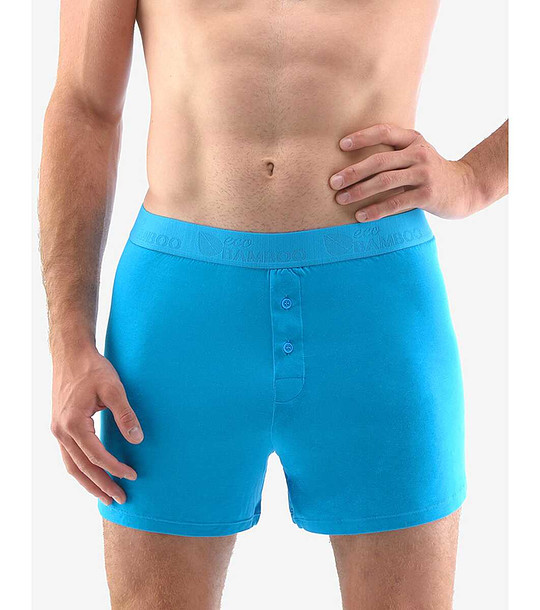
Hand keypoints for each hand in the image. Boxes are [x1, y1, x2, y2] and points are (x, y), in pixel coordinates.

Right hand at [51, 348, 142, 504]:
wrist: (71, 354)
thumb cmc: (92, 369)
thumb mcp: (113, 389)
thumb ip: (125, 415)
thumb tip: (138, 439)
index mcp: (73, 424)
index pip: (96, 456)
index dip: (115, 469)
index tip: (133, 476)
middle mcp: (61, 431)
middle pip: (82, 469)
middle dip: (102, 486)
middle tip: (120, 499)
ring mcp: (57, 431)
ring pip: (72, 467)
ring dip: (89, 483)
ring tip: (106, 496)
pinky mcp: (60, 427)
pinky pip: (69, 457)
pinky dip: (81, 470)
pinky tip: (93, 476)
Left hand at [329, 123, 480, 221]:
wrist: (465, 188)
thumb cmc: (430, 172)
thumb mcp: (416, 154)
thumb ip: (394, 152)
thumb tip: (354, 160)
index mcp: (413, 139)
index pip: (384, 131)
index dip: (362, 137)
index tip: (341, 145)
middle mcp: (418, 153)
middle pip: (379, 160)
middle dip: (353, 172)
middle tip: (333, 182)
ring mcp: (424, 174)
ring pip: (384, 181)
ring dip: (359, 191)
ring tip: (341, 199)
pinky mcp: (427, 195)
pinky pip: (395, 202)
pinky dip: (376, 210)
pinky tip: (360, 216)